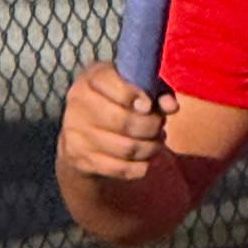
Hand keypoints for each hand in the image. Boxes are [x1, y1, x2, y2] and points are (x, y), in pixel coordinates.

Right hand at [59, 61, 172, 187]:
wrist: (83, 134)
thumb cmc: (118, 103)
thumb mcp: (136, 88)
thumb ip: (157, 92)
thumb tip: (171, 106)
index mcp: (92, 78)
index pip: (119, 88)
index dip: (141, 97)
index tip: (151, 106)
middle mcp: (78, 104)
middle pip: (124, 121)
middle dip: (151, 126)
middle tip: (160, 126)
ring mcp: (76, 133)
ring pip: (126, 148)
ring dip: (150, 147)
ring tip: (156, 142)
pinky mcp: (79, 159)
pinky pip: (119, 168)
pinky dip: (140, 166)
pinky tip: (144, 159)